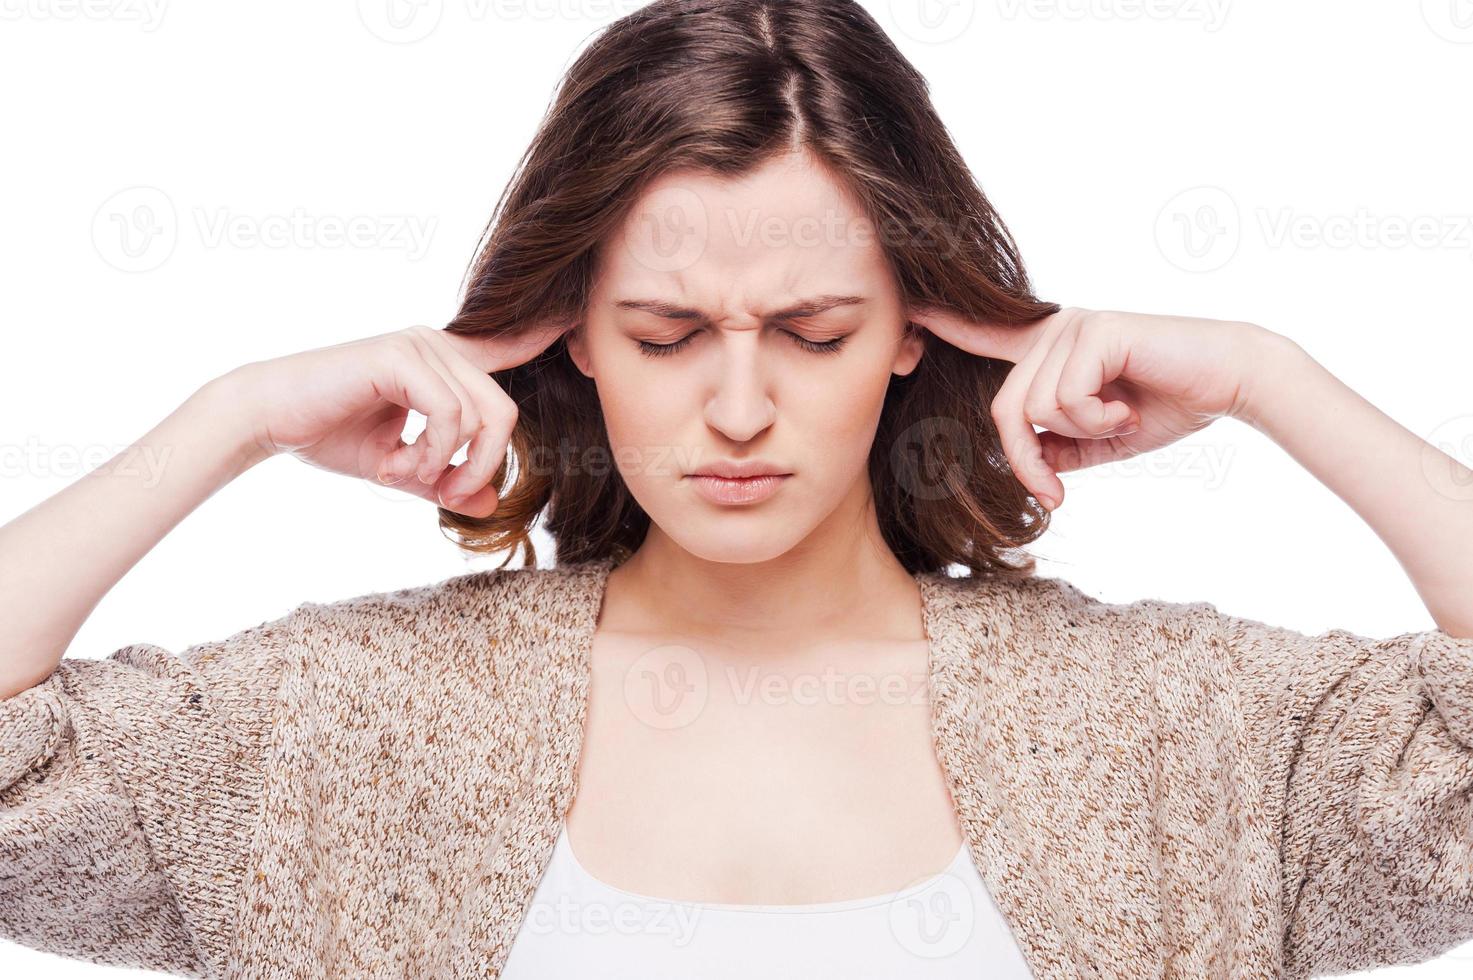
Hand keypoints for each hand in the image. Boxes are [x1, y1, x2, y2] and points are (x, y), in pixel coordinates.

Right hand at [220, 321, 568, 516]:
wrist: (268, 421)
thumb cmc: (331, 436)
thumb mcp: (401, 467)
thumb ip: (445, 480)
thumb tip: (489, 505)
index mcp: (442, 362)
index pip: (506, 347)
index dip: (541, 336)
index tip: (572, 323)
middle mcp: (437, 345)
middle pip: (503, 414)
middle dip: (482, 467)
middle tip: (442, 493)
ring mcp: (420, 346)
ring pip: (480, 419)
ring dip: (446, 466)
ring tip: (404, 476)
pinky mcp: (401, 356)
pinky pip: (449, 416)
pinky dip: (428, 454)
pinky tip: (392, 464)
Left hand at [907, 306, 1274, 509]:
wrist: (1230, 383)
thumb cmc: (1168, 404)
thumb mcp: (1100, 438)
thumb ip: (1057, 447)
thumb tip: (1025, 464)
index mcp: (1051, 348)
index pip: (986, 336)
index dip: (946, 326)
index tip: (907, 310)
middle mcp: (1055, 329)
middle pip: (1006, 409)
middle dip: (1026, 461)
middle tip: (1057, 493)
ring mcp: (1073, 326)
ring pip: (1034, 408)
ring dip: (1080, 432)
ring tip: (1121, 415)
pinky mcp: (1094, 331)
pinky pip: (1064, 400)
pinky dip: (1097, 418)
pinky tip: (1129, 404)